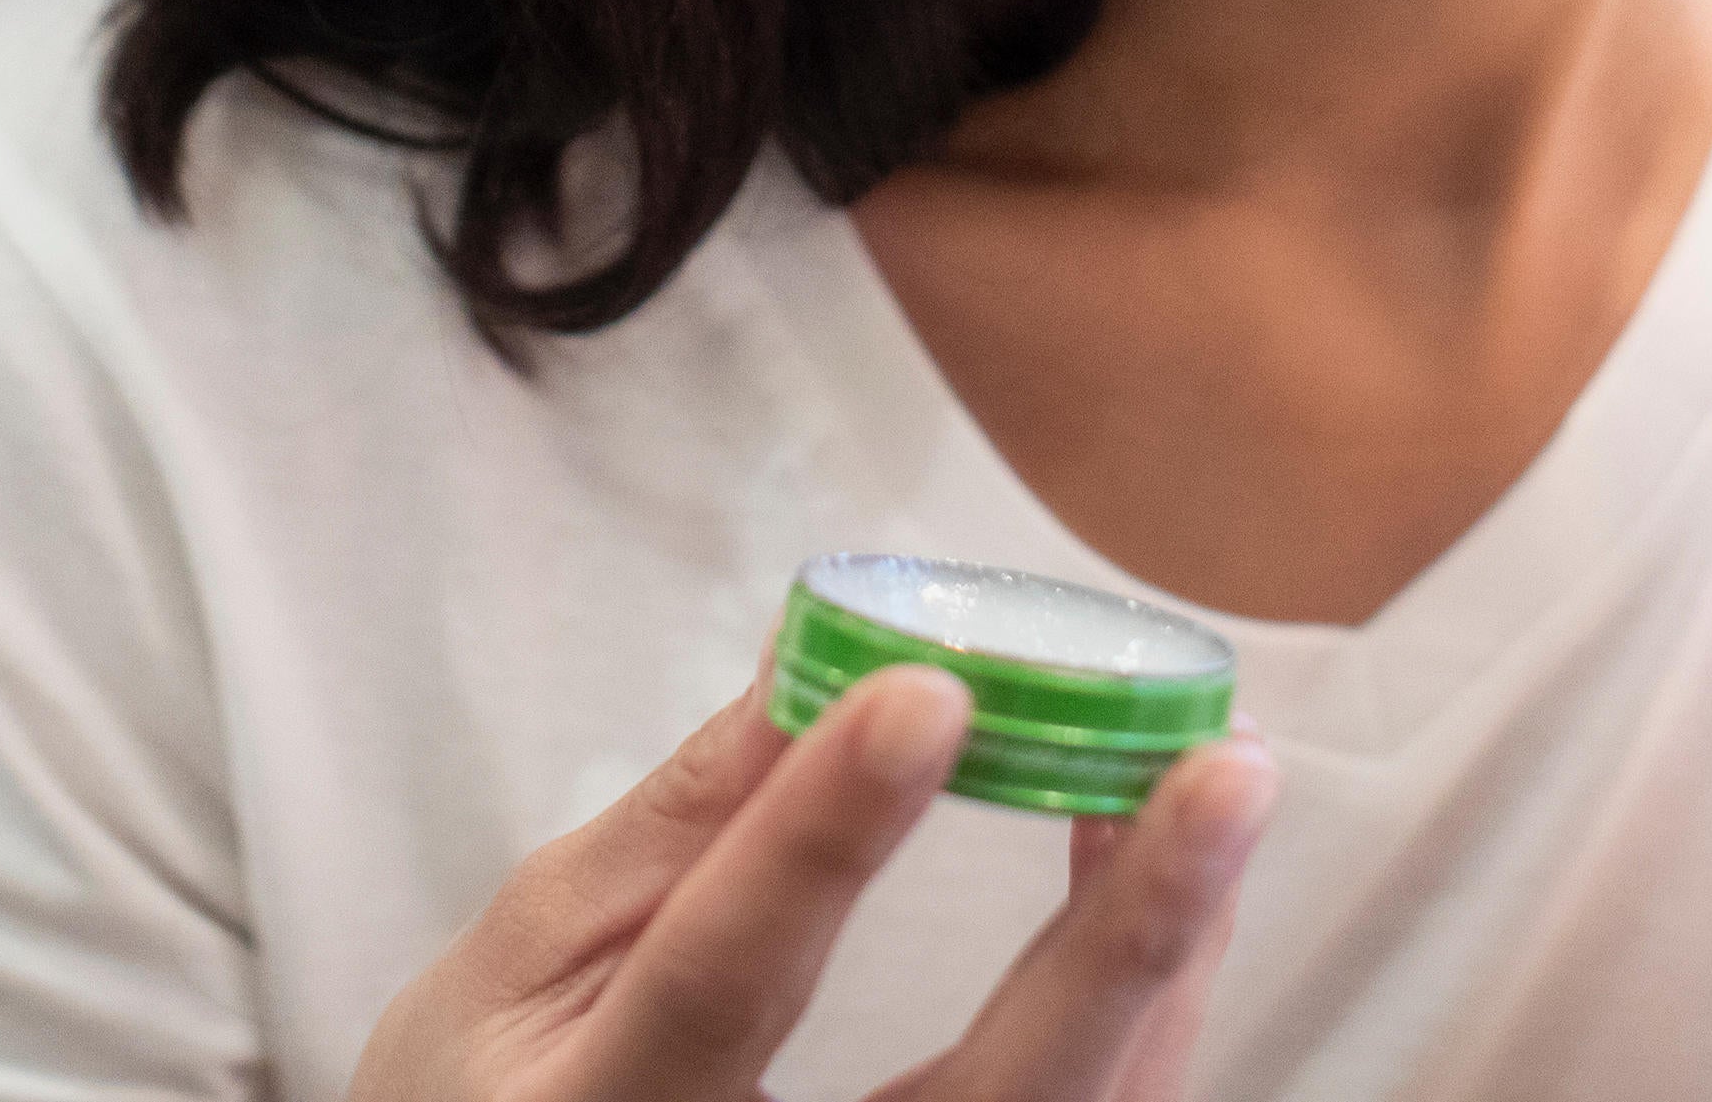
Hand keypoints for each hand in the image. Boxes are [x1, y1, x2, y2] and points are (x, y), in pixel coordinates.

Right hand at [345, 671, 1278, 1101]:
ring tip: (1214, 784)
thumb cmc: (487, 1097)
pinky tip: (1160, 888)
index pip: (722, 978)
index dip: (821, 836)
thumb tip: (818, 654)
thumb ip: (675, 828)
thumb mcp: (523, 962)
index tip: (929, 687)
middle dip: (1120, 938)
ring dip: (1164, 961)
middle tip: (1224, 770)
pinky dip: (1145, 1014)